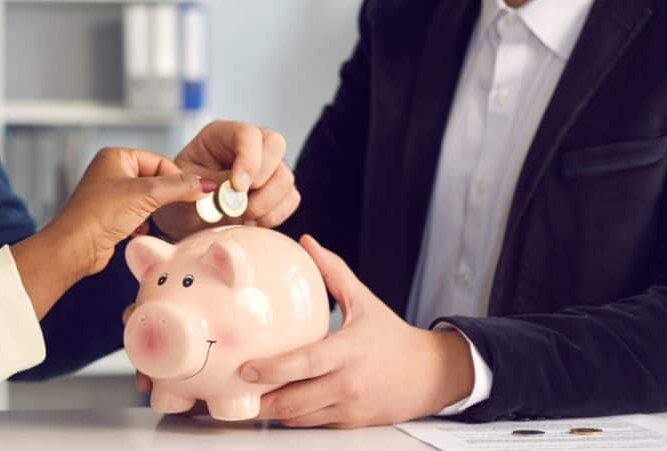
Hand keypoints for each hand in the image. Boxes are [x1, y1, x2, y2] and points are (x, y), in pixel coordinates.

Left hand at [46, 147, 215, 276]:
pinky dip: (142, 223)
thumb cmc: (99, 215)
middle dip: (163, 197)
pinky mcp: (110, 216)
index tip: (193, 192)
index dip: (176, 178)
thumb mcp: (146, 195)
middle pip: (154, 181)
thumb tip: (204, 185)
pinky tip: (138, 230)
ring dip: (152, 212)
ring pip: (146, 200)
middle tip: (177, 208)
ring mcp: (110, 194)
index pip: (159, 161)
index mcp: (117, 157)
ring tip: (147, 220)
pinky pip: (137, 215)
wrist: (75, 247)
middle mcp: (111, 172)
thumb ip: (178, 187)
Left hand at [151, 120, 298, 240]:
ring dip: (266, 202)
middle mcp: (247, 146)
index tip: (237, 188)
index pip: (247, 134)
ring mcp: (265, 167)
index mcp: (220, 135)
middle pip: (275, 144)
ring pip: (285, 176)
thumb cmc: (177, 197)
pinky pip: (291, 199)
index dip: (249, 159)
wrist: (182, 220)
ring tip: (241, 217)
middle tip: (241, 204)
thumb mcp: (184, 187)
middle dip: (262, 178)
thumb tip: (237, 190)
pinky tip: (250, 223)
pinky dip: (274, 215)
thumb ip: (208, 183)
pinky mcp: (275, 190)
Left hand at [240, 236, 474, 427]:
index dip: (272, 370)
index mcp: (349, 350)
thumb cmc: (392, 336)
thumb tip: (307, 242)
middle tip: (235, 391)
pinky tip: (278, 406)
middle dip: (262, 401)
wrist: (431, 375)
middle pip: (296, 400)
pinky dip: (294, 417)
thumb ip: (333, 272)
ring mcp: (350, 407)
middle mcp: (349, 383)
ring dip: (274, 411)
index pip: (305, 363)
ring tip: (250, 400)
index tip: (245, 369)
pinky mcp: (352, 423)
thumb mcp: (364, 301)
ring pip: (301, 418)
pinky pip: (314, 424)